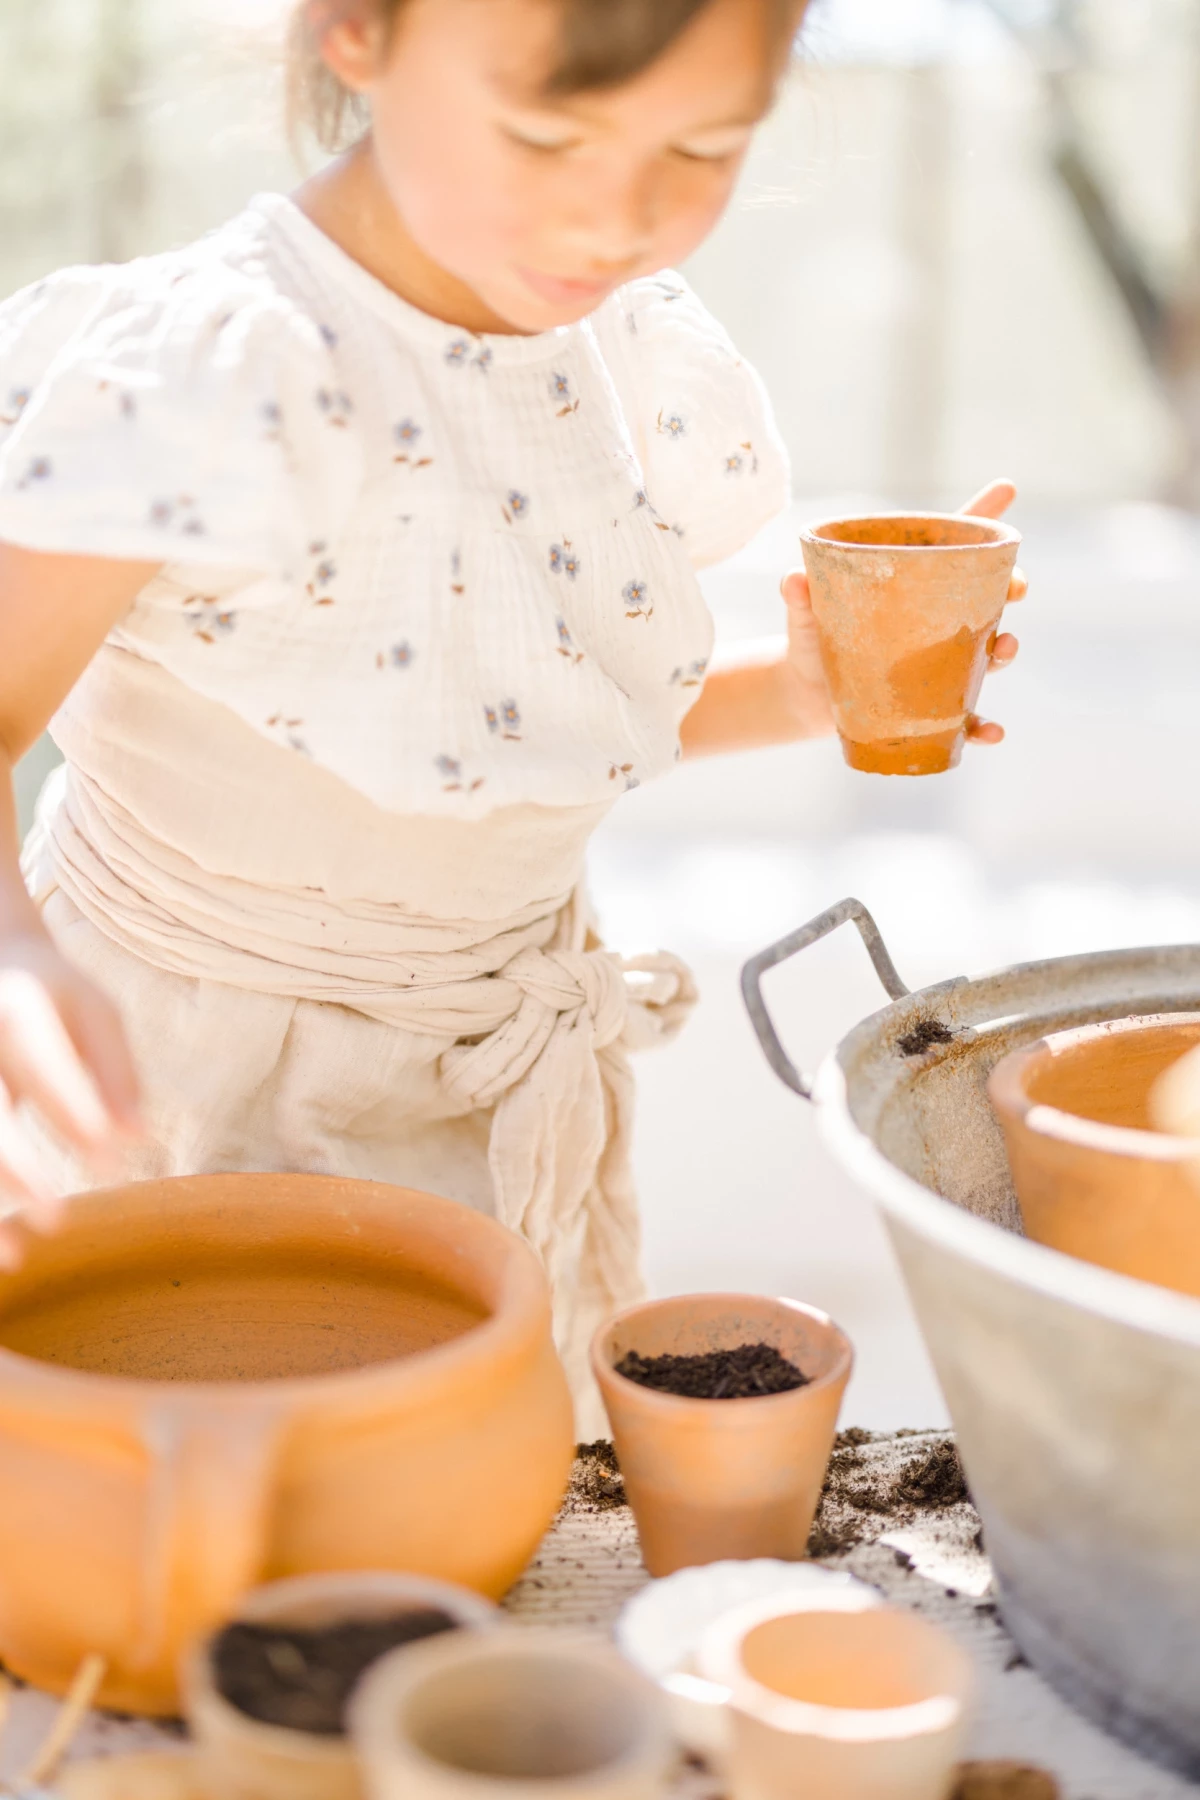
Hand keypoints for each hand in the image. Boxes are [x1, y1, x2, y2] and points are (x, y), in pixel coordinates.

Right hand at [0, 925, 141, 1261]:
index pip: (46, 1072)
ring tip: (16, 1258)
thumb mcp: (93, 1010)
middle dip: (18, 1170)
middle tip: (57, 1218)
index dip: (78, 1123)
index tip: (110, 1170)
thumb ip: (116, 1070)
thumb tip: (138, 1139)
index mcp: (17, 1007)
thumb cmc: (51, 994)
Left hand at [779, 478, 1027, 745]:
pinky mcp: (933, 707)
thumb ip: (801, 598)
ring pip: (986, 655)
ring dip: (1004, 651)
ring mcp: (940, 664)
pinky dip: (982, 728)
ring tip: (1006, 648)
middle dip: (1010, 591)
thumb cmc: (811, 639)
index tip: (1006, 490)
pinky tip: (992, 733)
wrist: (803, 695)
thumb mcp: (805, 616)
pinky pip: (966, 719)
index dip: (981, 516)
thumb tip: (793, 580)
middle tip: (1018, 590)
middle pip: (987, 598)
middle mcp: (936, 622)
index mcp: (912, 587)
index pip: (950, 545)